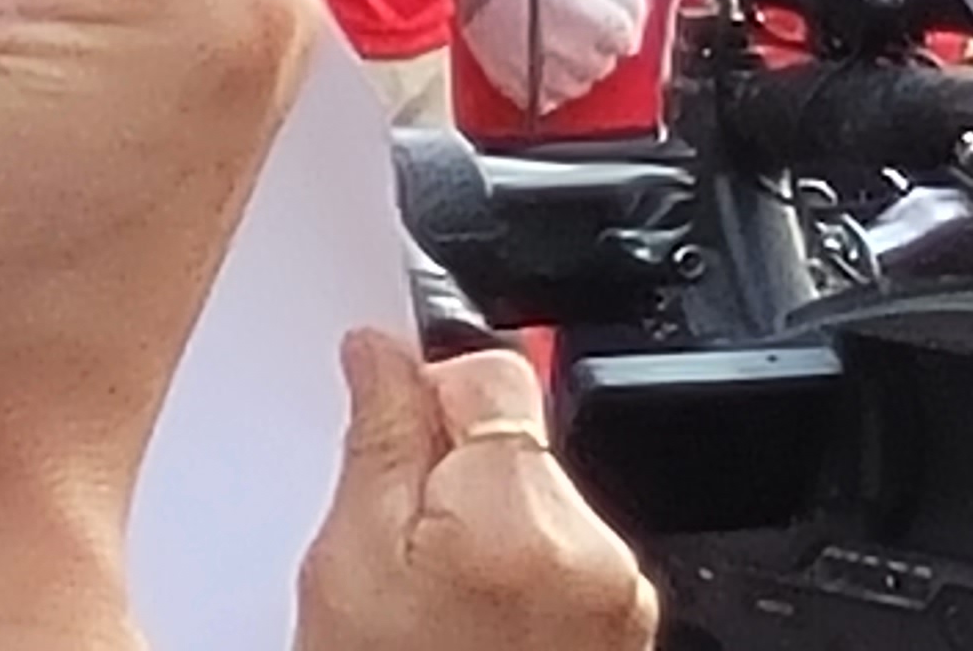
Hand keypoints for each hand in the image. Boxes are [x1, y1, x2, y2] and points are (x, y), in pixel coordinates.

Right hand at [296, 337, 656, 650]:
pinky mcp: (623, 636)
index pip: (489, 370)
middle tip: (395, 546)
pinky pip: (560, 559)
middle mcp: (596, 553)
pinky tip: (464, 626)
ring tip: (429, 601)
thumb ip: (376, 440)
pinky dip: (512, 573)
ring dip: (481, 523)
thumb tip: (381, 350)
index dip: (423, 391)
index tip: (385, 424)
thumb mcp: (349, 568)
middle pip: (514, 438)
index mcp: (525, 518)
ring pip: (533, 496)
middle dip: (448, 469)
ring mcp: (619, 602)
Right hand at [458, 0, 651, 117]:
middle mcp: (578, 54)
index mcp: (601, 24)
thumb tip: (637, 28)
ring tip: (555, 38)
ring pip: (577, 87)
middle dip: (596, 47)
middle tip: (575, 22)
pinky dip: (546, 85)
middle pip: (604, 66)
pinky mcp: (519, 84)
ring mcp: (547, 72)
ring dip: (573, 68)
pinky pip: (544, 99)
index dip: (617, 28)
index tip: (604, 18)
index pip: (627, 43)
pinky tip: (539, 58)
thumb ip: (630, 1)